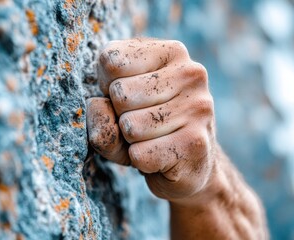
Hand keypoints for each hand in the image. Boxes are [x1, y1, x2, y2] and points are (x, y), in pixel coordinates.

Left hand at [86, 38, 215, 202]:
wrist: (191, 163)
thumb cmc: (149, 128)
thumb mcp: (118, 109)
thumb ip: (100, 109)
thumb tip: (97, 107)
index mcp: (171, 52)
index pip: (111, 59)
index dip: (107, 85)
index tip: (128, 95)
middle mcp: (190, 73)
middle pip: (120, 93)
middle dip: (120, 115)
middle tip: (142, 122)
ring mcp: (197, 107)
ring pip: (130, 126)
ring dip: (131, 141)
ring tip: (152, 139)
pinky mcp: (195, 142)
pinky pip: (140, 155)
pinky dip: (140, 162)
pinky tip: (161, 157)